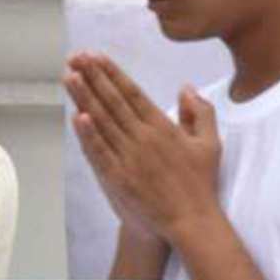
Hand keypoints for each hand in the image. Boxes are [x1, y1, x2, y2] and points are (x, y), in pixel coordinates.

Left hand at [64, 53, 222, 244]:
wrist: (191, 222)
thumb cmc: (199, 183)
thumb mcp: (210, 144)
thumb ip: (200, 112)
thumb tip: (186, 88)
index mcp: (163, 128)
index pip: (132, 93)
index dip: (112, 73)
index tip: (97, 57)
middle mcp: (143, 138)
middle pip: (113, 102)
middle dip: (93, 77)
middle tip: (76, 57)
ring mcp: (128, 158)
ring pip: (102, 122)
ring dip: (84, 97)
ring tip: (70, 76)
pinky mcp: (117, 177)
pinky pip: (99, 152)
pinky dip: (87, 134)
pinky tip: (76, 116)